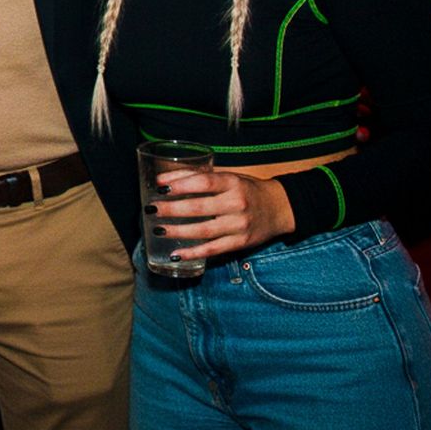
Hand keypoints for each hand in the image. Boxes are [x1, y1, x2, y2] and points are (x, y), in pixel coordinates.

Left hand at [147, 169, 294, 260]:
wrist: (279, 208)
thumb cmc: (245, 189)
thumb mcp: (226, 176)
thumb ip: (196, 176)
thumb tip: (162, 179)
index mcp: (232, 183)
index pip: (204, 182)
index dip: (181, 184)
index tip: (159, 186)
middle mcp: (237, 204)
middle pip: (200, 208)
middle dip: (172, 209)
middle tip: (151, 209)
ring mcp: (239, 226)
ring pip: (204, 231)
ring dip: (178, 231)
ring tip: (158, 229)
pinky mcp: (241, 243)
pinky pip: (214, 250)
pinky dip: (193, 253)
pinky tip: (176, 253)